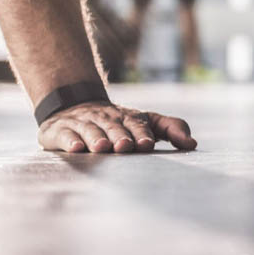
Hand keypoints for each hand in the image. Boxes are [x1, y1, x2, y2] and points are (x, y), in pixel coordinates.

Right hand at [37, 102, 197, 153]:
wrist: (75, 106)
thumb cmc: (119, 122)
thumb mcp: (147, 121)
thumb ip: (171, 128)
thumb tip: (193, 144)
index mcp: (129, 117)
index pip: (138, 124)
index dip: (142, 133)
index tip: (147, 144)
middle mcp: (106, 119)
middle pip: (114, 127)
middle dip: (120, 136)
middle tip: (125, 146)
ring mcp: (82, 123)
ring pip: (90, 130)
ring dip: (96, 138)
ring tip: (101, 148)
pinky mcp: (60, 130)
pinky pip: (66, 135)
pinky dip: (70, 141)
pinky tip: (75, 149)